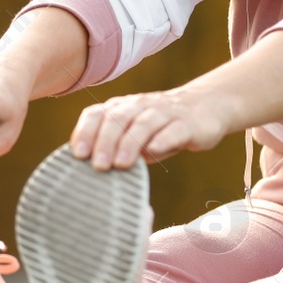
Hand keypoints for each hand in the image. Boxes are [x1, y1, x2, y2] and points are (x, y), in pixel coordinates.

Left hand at [70, 87, 229, 170]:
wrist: (204, 106)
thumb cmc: (159, 129)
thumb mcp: (134, 136)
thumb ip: (114, 150)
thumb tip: (91, 176)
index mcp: (121, 109)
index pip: (97, 114)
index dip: (85, 132)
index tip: (78, 155)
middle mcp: (139, 106)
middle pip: (118, 119)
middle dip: (105, 142)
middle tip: (98, 166)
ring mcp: (164, 112)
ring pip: (144, 124)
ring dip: (130, 143)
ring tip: (120, 164)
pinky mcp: (187, 123)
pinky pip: (173, 130)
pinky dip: (162, 139)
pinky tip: (153, 151)